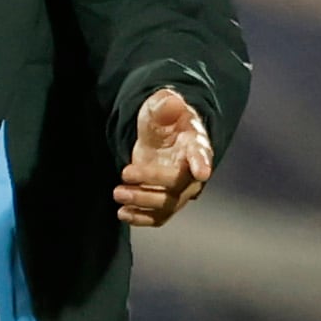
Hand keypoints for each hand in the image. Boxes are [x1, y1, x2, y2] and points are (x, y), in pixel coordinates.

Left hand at [114, 89, 213, 226]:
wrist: (163, 137)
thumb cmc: (165, 120)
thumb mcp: (160, 107)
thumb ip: (164, 106)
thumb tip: (172, 102)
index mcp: (196, 145)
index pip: (202, 155)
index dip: (202, 163)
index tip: (202, 171)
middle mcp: (194, 172)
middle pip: (177, 185)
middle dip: (151, 182)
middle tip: (124, 174)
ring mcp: (181, 190)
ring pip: (167, 204)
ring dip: (142, 202)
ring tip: (117, 193)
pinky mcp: (166, 201)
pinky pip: (158, 217)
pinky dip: (141, 218)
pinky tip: (122, 213)